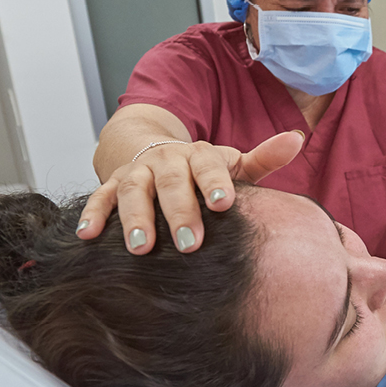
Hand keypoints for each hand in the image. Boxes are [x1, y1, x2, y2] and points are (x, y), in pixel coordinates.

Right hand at [77, 131, 303, 253]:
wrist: (151, 149)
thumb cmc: (200, 170)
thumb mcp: (230, 162)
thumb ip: (263, 158)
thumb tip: (298, 138)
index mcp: (199, 155)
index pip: (208, 166)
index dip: (215, 184)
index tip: (224, 205)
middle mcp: (166, 161)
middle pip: (171, 183)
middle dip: (179, 212)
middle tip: (190, 243)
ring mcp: (136, 172)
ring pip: (132, 190)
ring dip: (134, 217)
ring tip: (140, 248)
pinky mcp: (111, 184)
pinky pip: (99, 197)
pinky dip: (92, 214)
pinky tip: (88, 236)